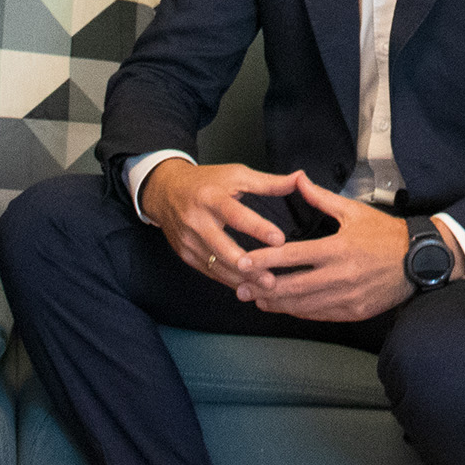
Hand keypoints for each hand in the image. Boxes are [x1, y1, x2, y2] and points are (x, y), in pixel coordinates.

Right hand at [143, 158, 298, 289]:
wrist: (165, 191)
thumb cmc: (206, 182)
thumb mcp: (235, 175)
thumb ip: (268, 182)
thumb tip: (300, 179)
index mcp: (211, 197)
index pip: (236, 215)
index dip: (258, 228)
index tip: (279, 240)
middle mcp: (197, 220)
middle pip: (222, 247)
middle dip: (247, 266)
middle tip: (271, 279)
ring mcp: (189, 240)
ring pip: (216, 265)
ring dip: (241, 279)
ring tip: (265, 289)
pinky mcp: (186, 254)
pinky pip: (210, 271)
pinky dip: (229, 281)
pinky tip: (247, 288)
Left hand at [233, 176, 428, 322]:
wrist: (419, 260)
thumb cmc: (386, 234)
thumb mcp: (353, 211)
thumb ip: (320, 198)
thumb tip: (297, 178)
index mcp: (338, 248)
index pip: (293, 257)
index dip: (265, 260)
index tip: (244, 262)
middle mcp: (341, 275)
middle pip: (293, 287)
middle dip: (263, 288)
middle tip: (240, 288)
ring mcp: (348, 297)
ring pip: (304, 305)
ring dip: (278, 304)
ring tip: (257, 300)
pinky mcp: (354, 311)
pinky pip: (320, 315)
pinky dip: (300, 312)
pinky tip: (286, 307)